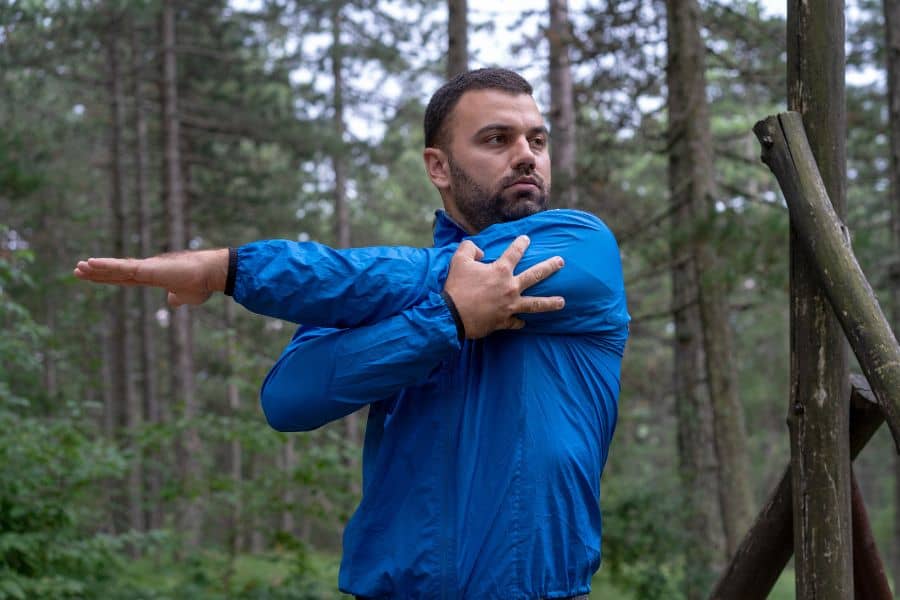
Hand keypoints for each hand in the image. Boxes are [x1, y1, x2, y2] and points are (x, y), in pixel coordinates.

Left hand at [73, 248, 228, 306]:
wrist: (211, 275)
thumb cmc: (202, 285)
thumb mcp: (187, 297)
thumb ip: (177, 299)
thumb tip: (171, 302)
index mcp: (154, 278)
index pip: (126, 278)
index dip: (109, 278)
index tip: (94, 276)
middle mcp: (147, 271)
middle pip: (116, 272)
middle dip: (97, 272)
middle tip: (78, 270)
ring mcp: (146, 268)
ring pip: (115, 268)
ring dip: (96, 268)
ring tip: (79, 267)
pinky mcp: (147, 268)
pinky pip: (121, 267)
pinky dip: (105, 265)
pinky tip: (90, 263)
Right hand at [442, 235, 564, 338]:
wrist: (451, 315)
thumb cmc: (456, 287)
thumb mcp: (459, 260)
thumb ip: (470, 248)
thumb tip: (480, 251)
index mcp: (500, 270)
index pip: (514, 252)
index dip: (521, 243)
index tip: (527, 239)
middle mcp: (510, 287)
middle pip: (535, 275)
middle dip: (550, 267)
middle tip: (561, 262)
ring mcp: (509, 306)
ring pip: (535, 304)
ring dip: (550, 303)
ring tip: (562, 302)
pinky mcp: (504, 322)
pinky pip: (516, 323)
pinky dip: (520, 322)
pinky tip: (524, 322)